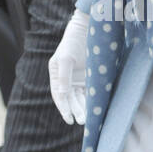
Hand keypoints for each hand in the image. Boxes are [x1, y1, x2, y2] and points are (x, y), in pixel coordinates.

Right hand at [49, 10, 89, 124]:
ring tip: (89, 119)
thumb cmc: (72, 42)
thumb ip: (63, 77)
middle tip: (82, 121)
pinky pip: (90, 92)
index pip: (59, 96)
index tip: (69, 119)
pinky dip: (92, 100)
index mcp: (56, 76)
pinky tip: (95, 108)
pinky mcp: (89, 78)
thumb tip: (62, 94)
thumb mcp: (65, 59)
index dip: (64, 108)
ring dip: (84, 109)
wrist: (87, 30)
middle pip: (71, 100)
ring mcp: (78, 80)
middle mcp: (66, 81)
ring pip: (80, 98)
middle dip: (76, 110)